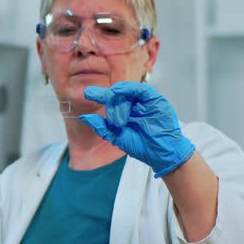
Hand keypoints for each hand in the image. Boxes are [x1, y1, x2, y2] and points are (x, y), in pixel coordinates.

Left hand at [78, 81, 194, 177]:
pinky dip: (127, 89)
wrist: (160, 154)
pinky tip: (119, 92)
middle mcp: (133, 104)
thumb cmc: (141, 146)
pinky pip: (138, 89)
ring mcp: (143, 101)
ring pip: (125, 91)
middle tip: (115, 123)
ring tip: (120, 120)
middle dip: (111, 107)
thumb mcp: (116, 136)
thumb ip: (101, 126)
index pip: (109, 99)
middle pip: (116, 95)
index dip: (98, 95)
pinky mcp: (154, 99)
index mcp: (124, 111)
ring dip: (118, 102)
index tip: (87, 93)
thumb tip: (83, 117)